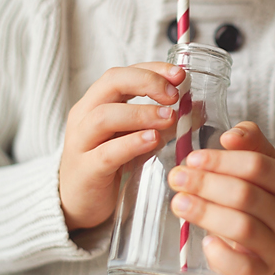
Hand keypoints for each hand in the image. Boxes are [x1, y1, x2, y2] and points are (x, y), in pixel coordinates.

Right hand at [60, 63, 184, 230]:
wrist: (78, 204)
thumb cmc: (108, 166)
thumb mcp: (135, 138)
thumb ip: (161, 122)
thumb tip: (196, 107)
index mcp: (96, 103)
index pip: (122, 73)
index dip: (151, 69)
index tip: (179, 75)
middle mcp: (85, 117)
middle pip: (111, 83)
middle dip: (146, 82)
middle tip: (174, 94)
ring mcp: (81, 143)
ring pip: (104, 116)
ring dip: (141, 113)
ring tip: (169, 117)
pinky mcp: (86, 171)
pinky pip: (106, 153)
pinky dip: (132, 143)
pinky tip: (153, 140)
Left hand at [168, 121, 274, 274]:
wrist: (269, 248)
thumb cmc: (257, 201)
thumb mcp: (258, 168)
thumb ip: (248, 143)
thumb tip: (231, 135)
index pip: (258, 166)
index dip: (222, 160)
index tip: (192, 158)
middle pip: (246, 195)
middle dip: (206, 184)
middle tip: (176, 178)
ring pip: (243, 227)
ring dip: (206, 212)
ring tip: (178, 203)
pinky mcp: (260, 274)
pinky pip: (243, 267)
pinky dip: (222, 254)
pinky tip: (204, 241)